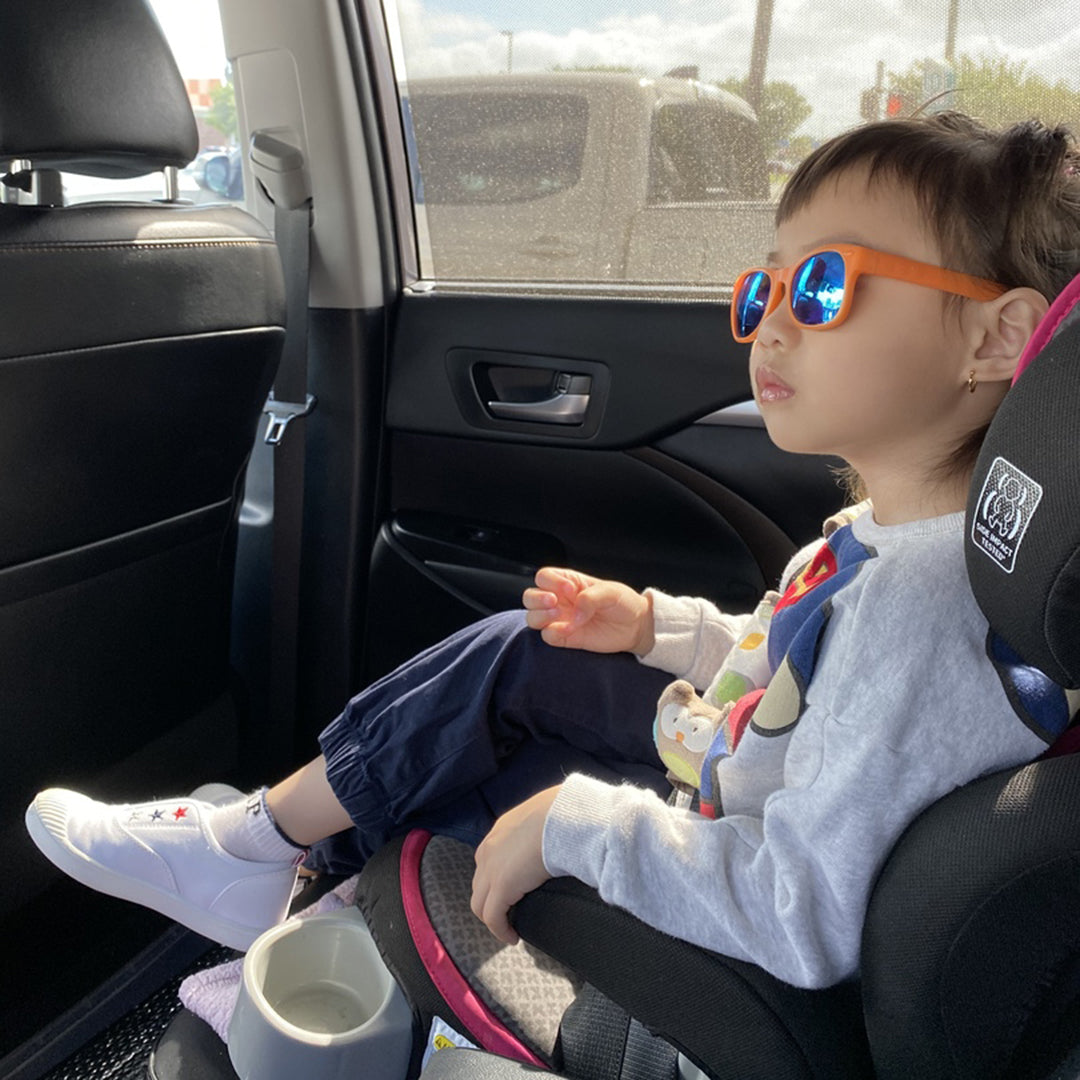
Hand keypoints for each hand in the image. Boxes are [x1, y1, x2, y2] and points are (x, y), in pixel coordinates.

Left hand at [470, 786, 560, 944]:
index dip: (497, 879)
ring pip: (480, 903)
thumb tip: (560, 834)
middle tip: (509, 913)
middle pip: (480, 884)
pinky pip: (493, 917)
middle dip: (491, 901)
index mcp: (501, 831)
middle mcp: (489, 849)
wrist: (563, 816)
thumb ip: (543, 827)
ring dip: (493, 918)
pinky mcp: (501, 886)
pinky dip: (501, 930)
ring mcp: (491, 868)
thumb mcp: (546, 816)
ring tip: (509, 928)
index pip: (489, 860)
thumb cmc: (564, 813)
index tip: (513, 891)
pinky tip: (513, 937)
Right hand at [522, 567, 654, 654]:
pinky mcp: (565, 638)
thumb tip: (574, 613)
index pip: (544, 577)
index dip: (551, 582)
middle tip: (555, 602)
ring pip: (532, 617)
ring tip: (560, 615)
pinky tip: (569, 630)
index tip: (570, 589)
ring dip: (540, 616)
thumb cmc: (623, 603)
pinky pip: (546, 636)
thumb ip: (589, 598)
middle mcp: (560, 600)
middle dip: (537, 599)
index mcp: (568, 582)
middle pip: (530, 596)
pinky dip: (552, 633)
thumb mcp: (611, 591)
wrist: (635, 626)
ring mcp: (560, 619)